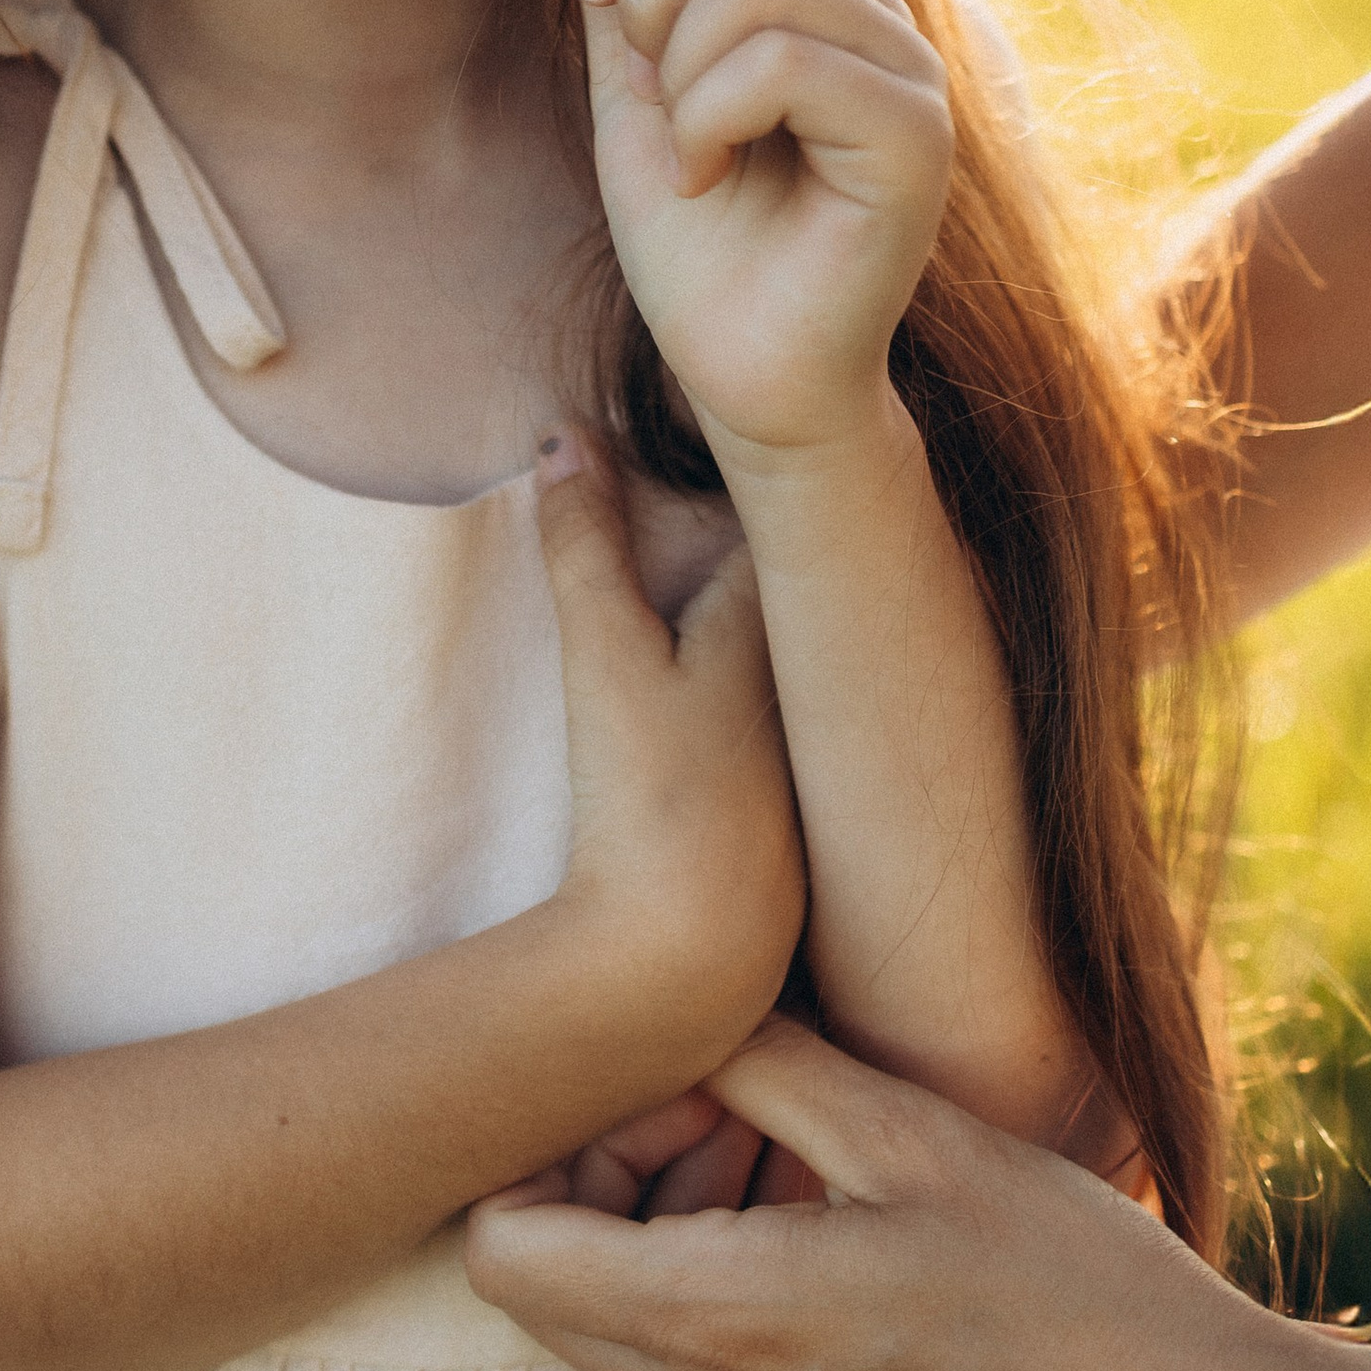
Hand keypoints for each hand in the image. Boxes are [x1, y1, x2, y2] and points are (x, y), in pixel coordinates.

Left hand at [469, 1017, 1219, 1370]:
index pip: (502, 1250)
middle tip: (724, 1096)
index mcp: (715, 1325)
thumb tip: (673, 998)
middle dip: (604, 1173)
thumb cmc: (1072, 1282)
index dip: (542, 1144)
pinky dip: (716, 1285)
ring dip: (664, 1225)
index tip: (657, 1080)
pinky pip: (695, 1370)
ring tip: (786, 1141)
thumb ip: (765, 1064)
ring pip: (621, 1328)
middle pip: (548, 1288)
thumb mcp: (909, 1133)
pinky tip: (828, 1217)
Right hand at [538, 440, 804, 1088]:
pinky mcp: (785, 810)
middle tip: (706, 453)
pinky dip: (742, 675)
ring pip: (779, 642)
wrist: (690, 968)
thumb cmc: (655, 804)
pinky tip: (703, 685)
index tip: (713, 402)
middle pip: (789, 571)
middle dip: (754, 520)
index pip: (782, 505)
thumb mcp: (603, 658)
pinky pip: (774, 708)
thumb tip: (563, 435)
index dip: (750, 450)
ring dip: (744, 602)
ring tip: (697, 551)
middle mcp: (807, 677)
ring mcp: (801, 749)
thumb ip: (582, 544)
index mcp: (778, 624)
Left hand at [568, 0, 952, 464]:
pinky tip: (706, 177)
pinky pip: (784, 61)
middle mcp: (873, 8)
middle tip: (651, 92)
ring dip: (677, 70)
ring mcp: (906, 67)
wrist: (742, 375)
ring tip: (688, 150)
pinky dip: (706, 119)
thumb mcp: (632, 87)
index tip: (600, 1)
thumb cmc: (696, 244)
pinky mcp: (914, 137)